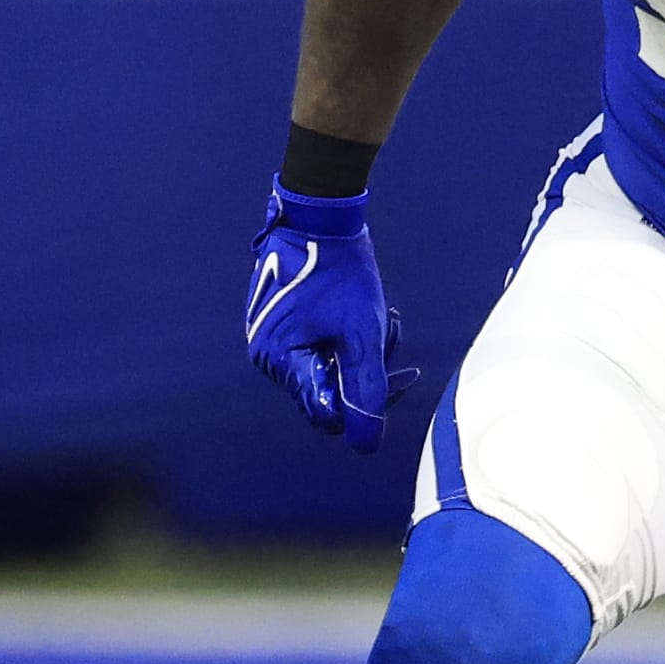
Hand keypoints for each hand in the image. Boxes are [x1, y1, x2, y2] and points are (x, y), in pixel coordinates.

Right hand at [245, 184, 416, 455]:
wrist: (319, 219)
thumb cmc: (341, 273)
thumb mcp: (364, 333)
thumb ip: (366, 389)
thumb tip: (365, 444)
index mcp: (282, 361)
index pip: (326, 415)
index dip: (364, 405)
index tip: (395, 377)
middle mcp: (268, 357)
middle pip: (327, 393)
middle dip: (365, 371)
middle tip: (389, 337)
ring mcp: (271, 340)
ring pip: (327, 370)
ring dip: (359, 352)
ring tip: (379, 318)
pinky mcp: (280, 325)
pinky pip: (318, 349)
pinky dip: (345, 339)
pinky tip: (363, 314)